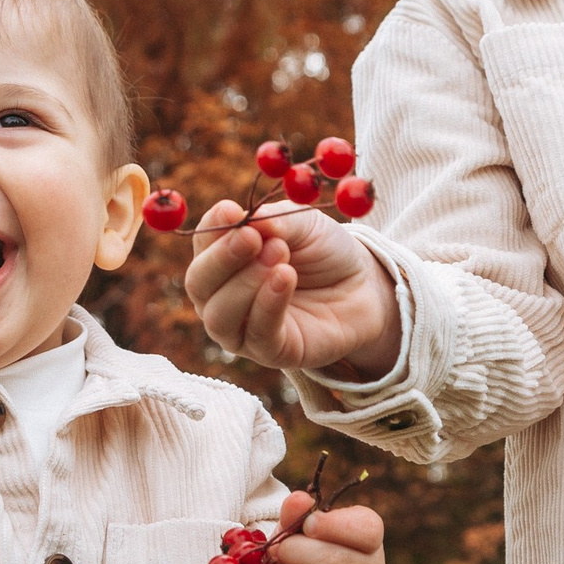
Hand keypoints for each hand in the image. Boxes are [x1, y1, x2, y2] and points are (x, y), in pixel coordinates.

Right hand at [184, 199, 403, 376]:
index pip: (203, 244)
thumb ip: (276, 221)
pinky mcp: (270, 353)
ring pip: (219, 315)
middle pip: (199, 283)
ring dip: (246, 283)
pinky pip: (257, 334)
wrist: (364, 288)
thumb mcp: (304, 225)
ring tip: (280, 256)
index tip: (231, 210)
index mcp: (223, 259)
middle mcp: (222, 296)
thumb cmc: (325, 252)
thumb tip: (249, 220)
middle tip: (252, 238)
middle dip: (223, 258)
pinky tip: (285, 278)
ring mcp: (242, 328)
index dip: (213, 227)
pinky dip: (267, 304)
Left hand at [244, 496, 384, 563]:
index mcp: (369, 543)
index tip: (309, 524)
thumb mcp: (297, 533)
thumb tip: (297, 500)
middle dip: (296, 551)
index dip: (336, 525)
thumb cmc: (302, 559)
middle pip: (336, 560)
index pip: (367, 529)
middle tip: (279, 550)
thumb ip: (296, 515)